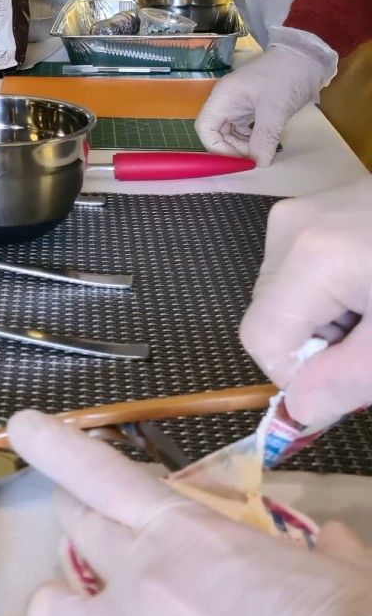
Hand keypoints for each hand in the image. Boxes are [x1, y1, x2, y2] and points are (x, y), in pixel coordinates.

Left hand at [7, 408, 371, 615]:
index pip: (97, 472)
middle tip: (90, 531)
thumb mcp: (336, 575)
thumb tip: (334, 544)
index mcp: (187, 535)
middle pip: (73, 530)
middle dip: (78, 523)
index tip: (23, 427)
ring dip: (65, 608)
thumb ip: (320, 553)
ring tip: (80, 612)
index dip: (53, 446)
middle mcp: (141, 581)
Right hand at [195, 29, 336, 165]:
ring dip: (244, 147)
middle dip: (233, 150)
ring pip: (231, 134)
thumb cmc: (285, 77)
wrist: (306, 58)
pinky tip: (267, 146)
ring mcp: (239, 105)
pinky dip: (253, 141)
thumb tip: (259, 164)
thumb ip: (264, 138)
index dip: (217, 148)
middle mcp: (226, 102)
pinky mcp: (253, 109)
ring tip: (263, 154)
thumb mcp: (275, 110)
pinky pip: (245, 130)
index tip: (240, 160)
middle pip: (217, 134)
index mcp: (223, 98)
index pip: (205, 129)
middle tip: (255, 161)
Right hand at [240, 176, 371, 427]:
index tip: (353, 377)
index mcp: (309, 257)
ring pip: (289, 291)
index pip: (261, 340)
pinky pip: (307, 265)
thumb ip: (344, 382)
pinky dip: (337, 289)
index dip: (301, 376)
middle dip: (318, 344)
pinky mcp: (323, 204)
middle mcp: (292, 224)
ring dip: (330, 318)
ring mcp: (306, 207)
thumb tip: (296, 412)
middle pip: (272, 312)